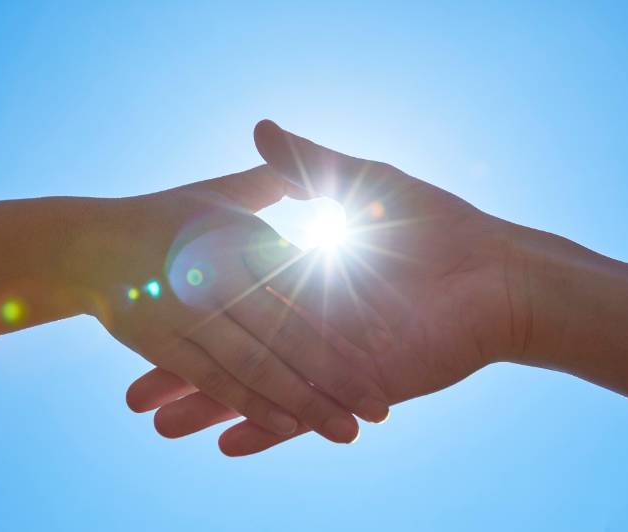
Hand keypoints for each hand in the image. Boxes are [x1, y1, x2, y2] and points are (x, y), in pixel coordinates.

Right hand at [127, 121, 536, 454]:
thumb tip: (262, 127)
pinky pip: (298, 413)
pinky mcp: (348, 388)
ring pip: (251, 386)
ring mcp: (323, 358)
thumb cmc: (434, 222)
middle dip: (180, 374)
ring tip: (156, 427)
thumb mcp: (363, 182)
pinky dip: (264, 429)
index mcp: (295, 271)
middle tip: (130, 395)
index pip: (227, 294)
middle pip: (228, 347)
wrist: (497, 275)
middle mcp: (301, 318)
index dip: (185, 307)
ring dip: (203, 411)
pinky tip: (227, 445)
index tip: (141, 313)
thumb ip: (307, 165)